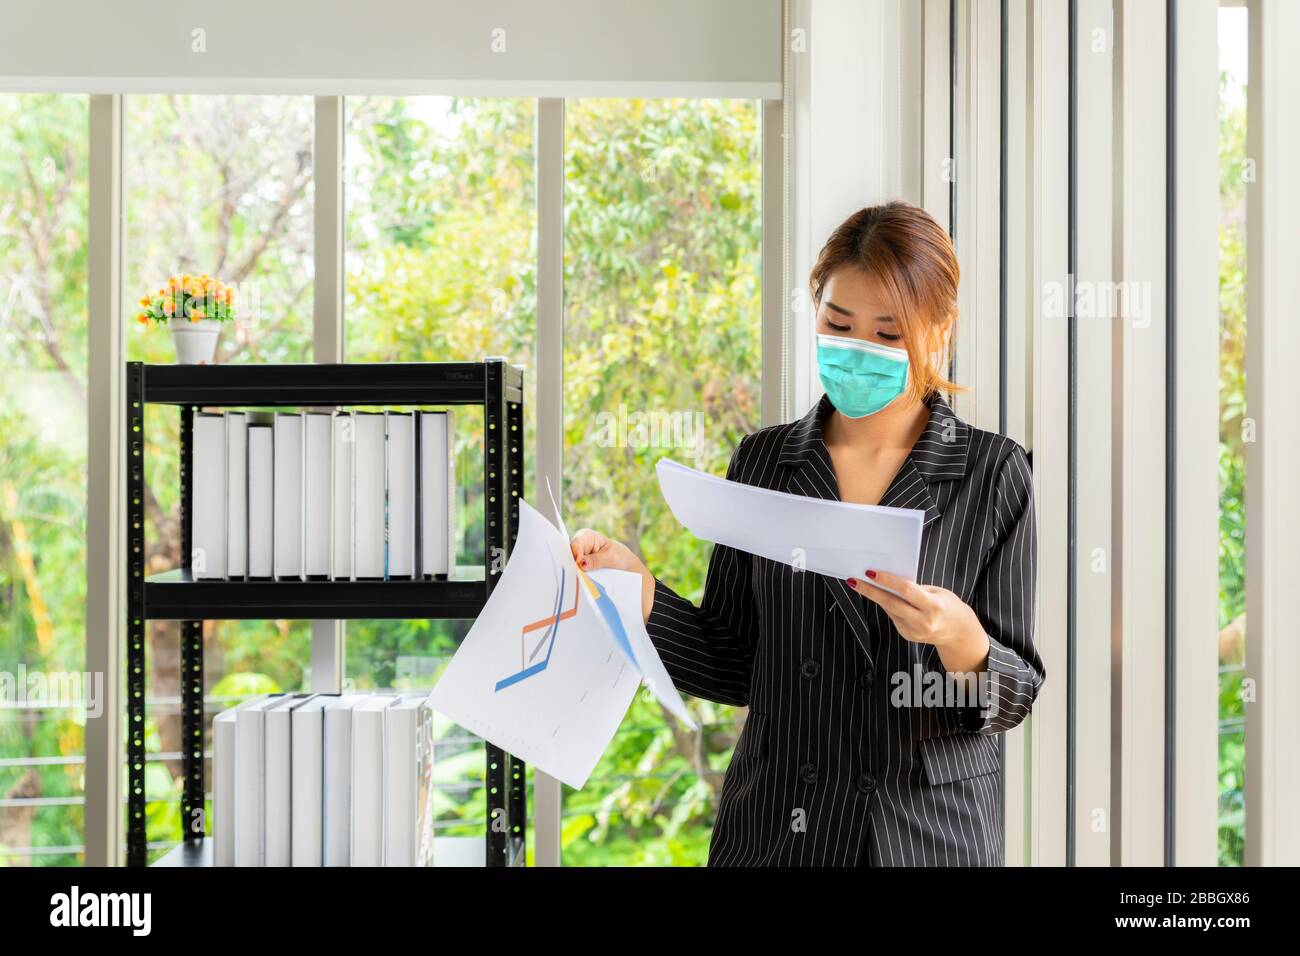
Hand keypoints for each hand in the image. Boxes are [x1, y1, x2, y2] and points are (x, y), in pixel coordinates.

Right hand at [570, 528, 656, 623]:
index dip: (576, 551)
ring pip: (570, 566)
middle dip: (572, 563)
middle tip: (577, 573)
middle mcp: (580, 548)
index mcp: (587, 537)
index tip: (579, 561)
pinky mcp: (580, 572)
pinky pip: (575, 575)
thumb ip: (596, 560)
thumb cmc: (620, 558)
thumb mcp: (611, 557)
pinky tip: (580, 584)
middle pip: (569, 554)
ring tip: (579, 580)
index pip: (576, 542)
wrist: (627, 570)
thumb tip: (581, 563)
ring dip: (574, 573)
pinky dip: (577, 579)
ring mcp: (578, 561)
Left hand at [847, 568, 990, 675]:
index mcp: (934, 606)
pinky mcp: (907, 636)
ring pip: (889, 609)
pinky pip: (893, 616)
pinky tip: (882, 596)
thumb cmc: (948, 606)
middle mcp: (923, 621)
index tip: (870, 572)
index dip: (887, 580)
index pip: (906, 590)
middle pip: (890, 603)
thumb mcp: (936, 592)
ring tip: (861, 584)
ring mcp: (914, 631)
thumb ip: (914, 588)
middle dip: (870, 591)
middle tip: (853, 580)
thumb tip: (888, 581)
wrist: (958, 632)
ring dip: (874, 596)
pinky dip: (887, 605)